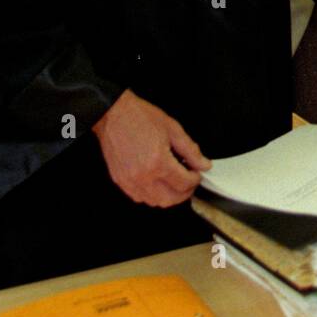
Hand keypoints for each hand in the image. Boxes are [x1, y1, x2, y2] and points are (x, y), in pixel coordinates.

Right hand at [92, 90, 210, 205]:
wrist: (113, 114)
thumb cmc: (139, 117)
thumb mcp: (172, 129)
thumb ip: (190, 150)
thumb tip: (203, 164)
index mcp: (158, 161)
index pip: (184, 183)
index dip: (195, 179)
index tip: (197, 173)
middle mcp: (143, 175)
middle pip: (171, 199)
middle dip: (185, 192)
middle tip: (189, 181)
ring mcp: (130, 181)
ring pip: (155, 202)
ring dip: (169, 196)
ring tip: (174, 182)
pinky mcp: (121, 181)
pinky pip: (140, 198)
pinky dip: (152, 195)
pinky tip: (157, 183)